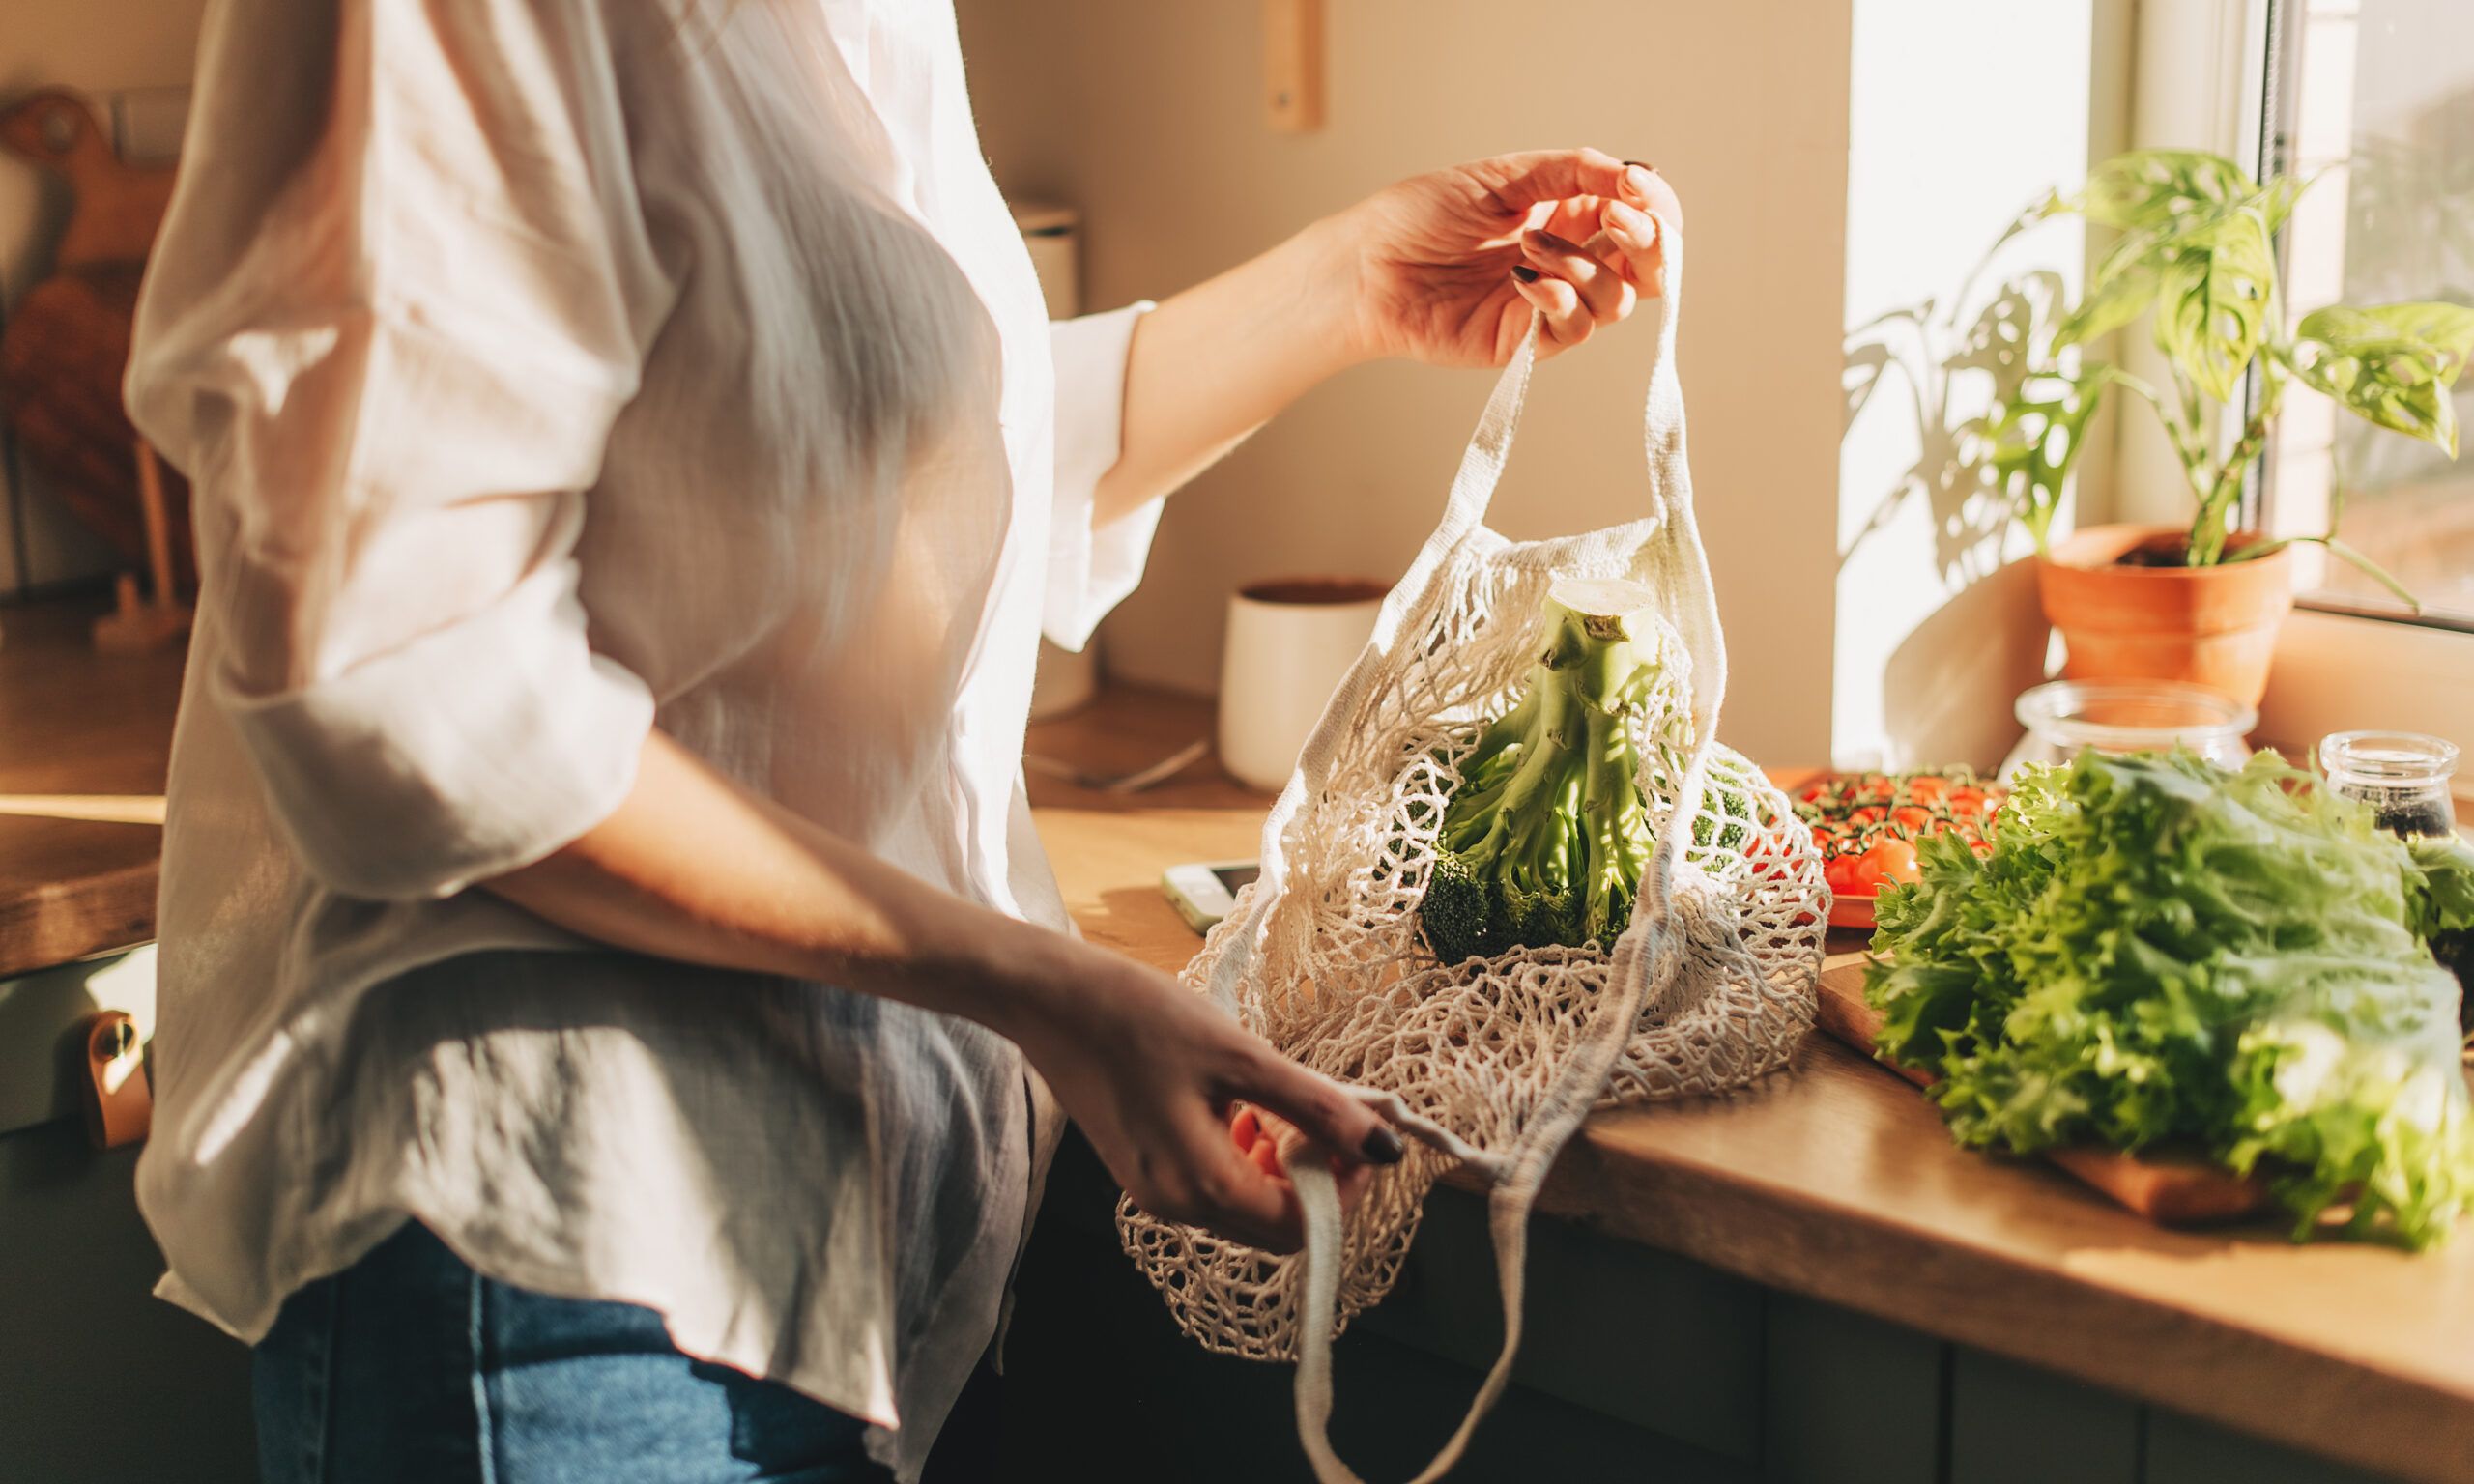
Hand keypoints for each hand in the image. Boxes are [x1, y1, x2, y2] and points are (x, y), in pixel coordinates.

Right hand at [1002, 950, 1397, 1251]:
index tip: (1362, 1133)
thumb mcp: (1242, 1057)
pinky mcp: (1144, 1172)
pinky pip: (1214, 1185)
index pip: (1303, 1227)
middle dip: (1316, 1178)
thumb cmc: (1140, 1018)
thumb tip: (1387, 1146)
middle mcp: (1176, 1208)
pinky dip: (1244, 1155)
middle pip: (1276, 1226)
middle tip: (1327, 1115)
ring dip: (1280, 1165)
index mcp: (1201, 1188)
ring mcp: (1156, 1194)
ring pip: (1247, 1206)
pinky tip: (1240, 1105)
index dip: (1346, 1187)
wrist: (1050, 1000)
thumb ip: (1317, 1107)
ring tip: (1278, 1101)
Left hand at [1325, 149, 1681, 367]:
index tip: (1635, 185)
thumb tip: (1637, 174)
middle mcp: (1570, 261)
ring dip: (1586, 266)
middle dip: (1648, 241)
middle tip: (1619, 218)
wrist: (1366, 266)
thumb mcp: (1504, 175)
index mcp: (1569, 215)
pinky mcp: (1525, 343)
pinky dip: (1561, 301)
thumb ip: (1573, 172)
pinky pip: (1573, 331)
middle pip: (1648, 267)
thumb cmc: (1423, 215)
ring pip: (1617, 301)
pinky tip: (1524, 277)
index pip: (1642, 218)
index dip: (1654, 205)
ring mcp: (1550, 307)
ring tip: (1529, 245)